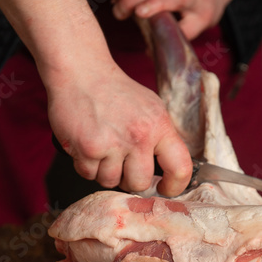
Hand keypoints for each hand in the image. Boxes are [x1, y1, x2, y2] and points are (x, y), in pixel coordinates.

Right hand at [45, 56, 192, 195]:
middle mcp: (138, 136)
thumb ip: (161, 137)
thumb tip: (170, 170)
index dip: (175, 186)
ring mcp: (112, 144)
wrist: (81, 72)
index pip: (180, 167)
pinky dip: (86, 165)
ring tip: (102, 147)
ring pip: (111, 182)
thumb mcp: (151, 107)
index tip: (166, 189)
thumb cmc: (115, 92)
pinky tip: (87, 145)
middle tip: (121, 162)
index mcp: (159, 126)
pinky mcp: (88, 149)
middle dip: (129, 179)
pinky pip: (88, 174)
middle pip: (140, 183)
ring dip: (104, 171)